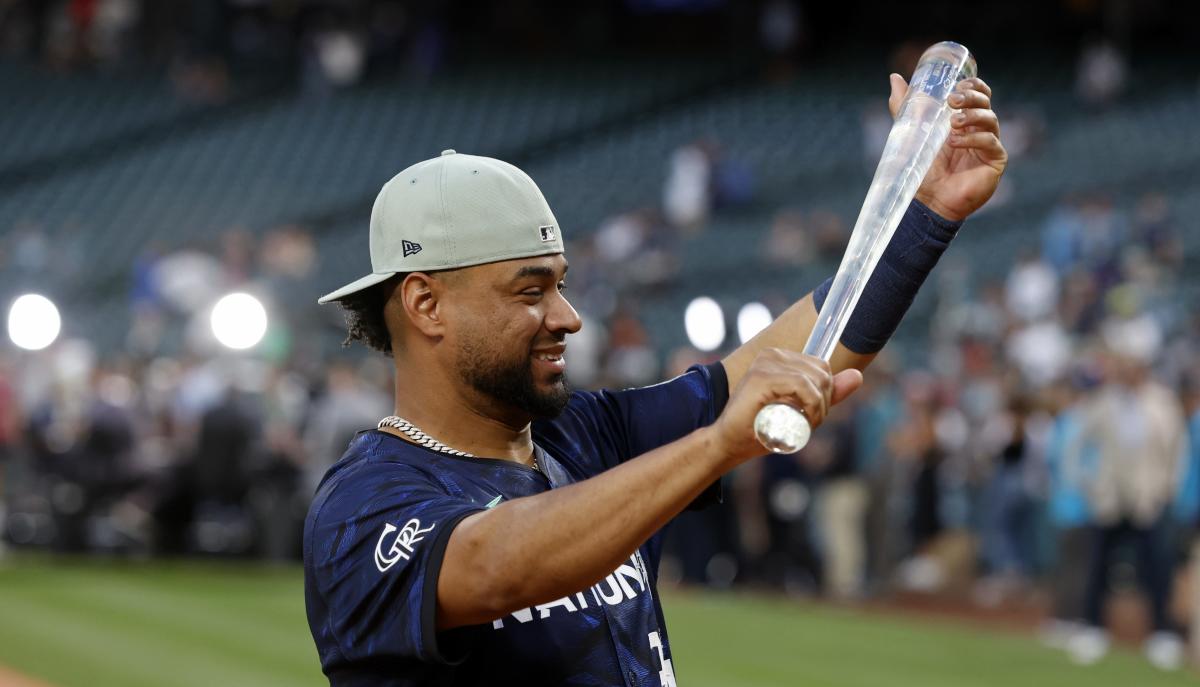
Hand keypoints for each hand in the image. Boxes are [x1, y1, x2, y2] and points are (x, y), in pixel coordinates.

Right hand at [709, 348, 862, 464]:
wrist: (729, 443)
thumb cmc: (762, 428)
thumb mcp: (803, 409)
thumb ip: (827, 393)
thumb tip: (858, 376)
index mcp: (780, 356)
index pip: (822, 367)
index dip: (825, 393)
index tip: (812, 415)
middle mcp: (773, 354)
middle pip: (823, 373)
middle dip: (824, 402)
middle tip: (808, 423)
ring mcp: (765, 363)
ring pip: (816, 379)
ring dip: (818, 408)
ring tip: (804, 425)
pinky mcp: (762, 376)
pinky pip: (803, 386)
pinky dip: (811, 405)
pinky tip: (804, 420)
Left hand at [888, 74, 1007, 221]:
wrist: (926, 201)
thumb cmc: (921, 168)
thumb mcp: (911, 131)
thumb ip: (905, 106)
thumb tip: (895, 77)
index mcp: (965, 120)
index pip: (980, 95)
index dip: (974, 86)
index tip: (959, 84)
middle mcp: (980, 130)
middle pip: (986, 104)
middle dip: (972, 97)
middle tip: (953, 100)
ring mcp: (989, 145)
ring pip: (991, 120)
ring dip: (972, 116)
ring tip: (953, 123)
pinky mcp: (995, 161)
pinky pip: (991, 143)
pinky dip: (974, 139)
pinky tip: (956, 142)